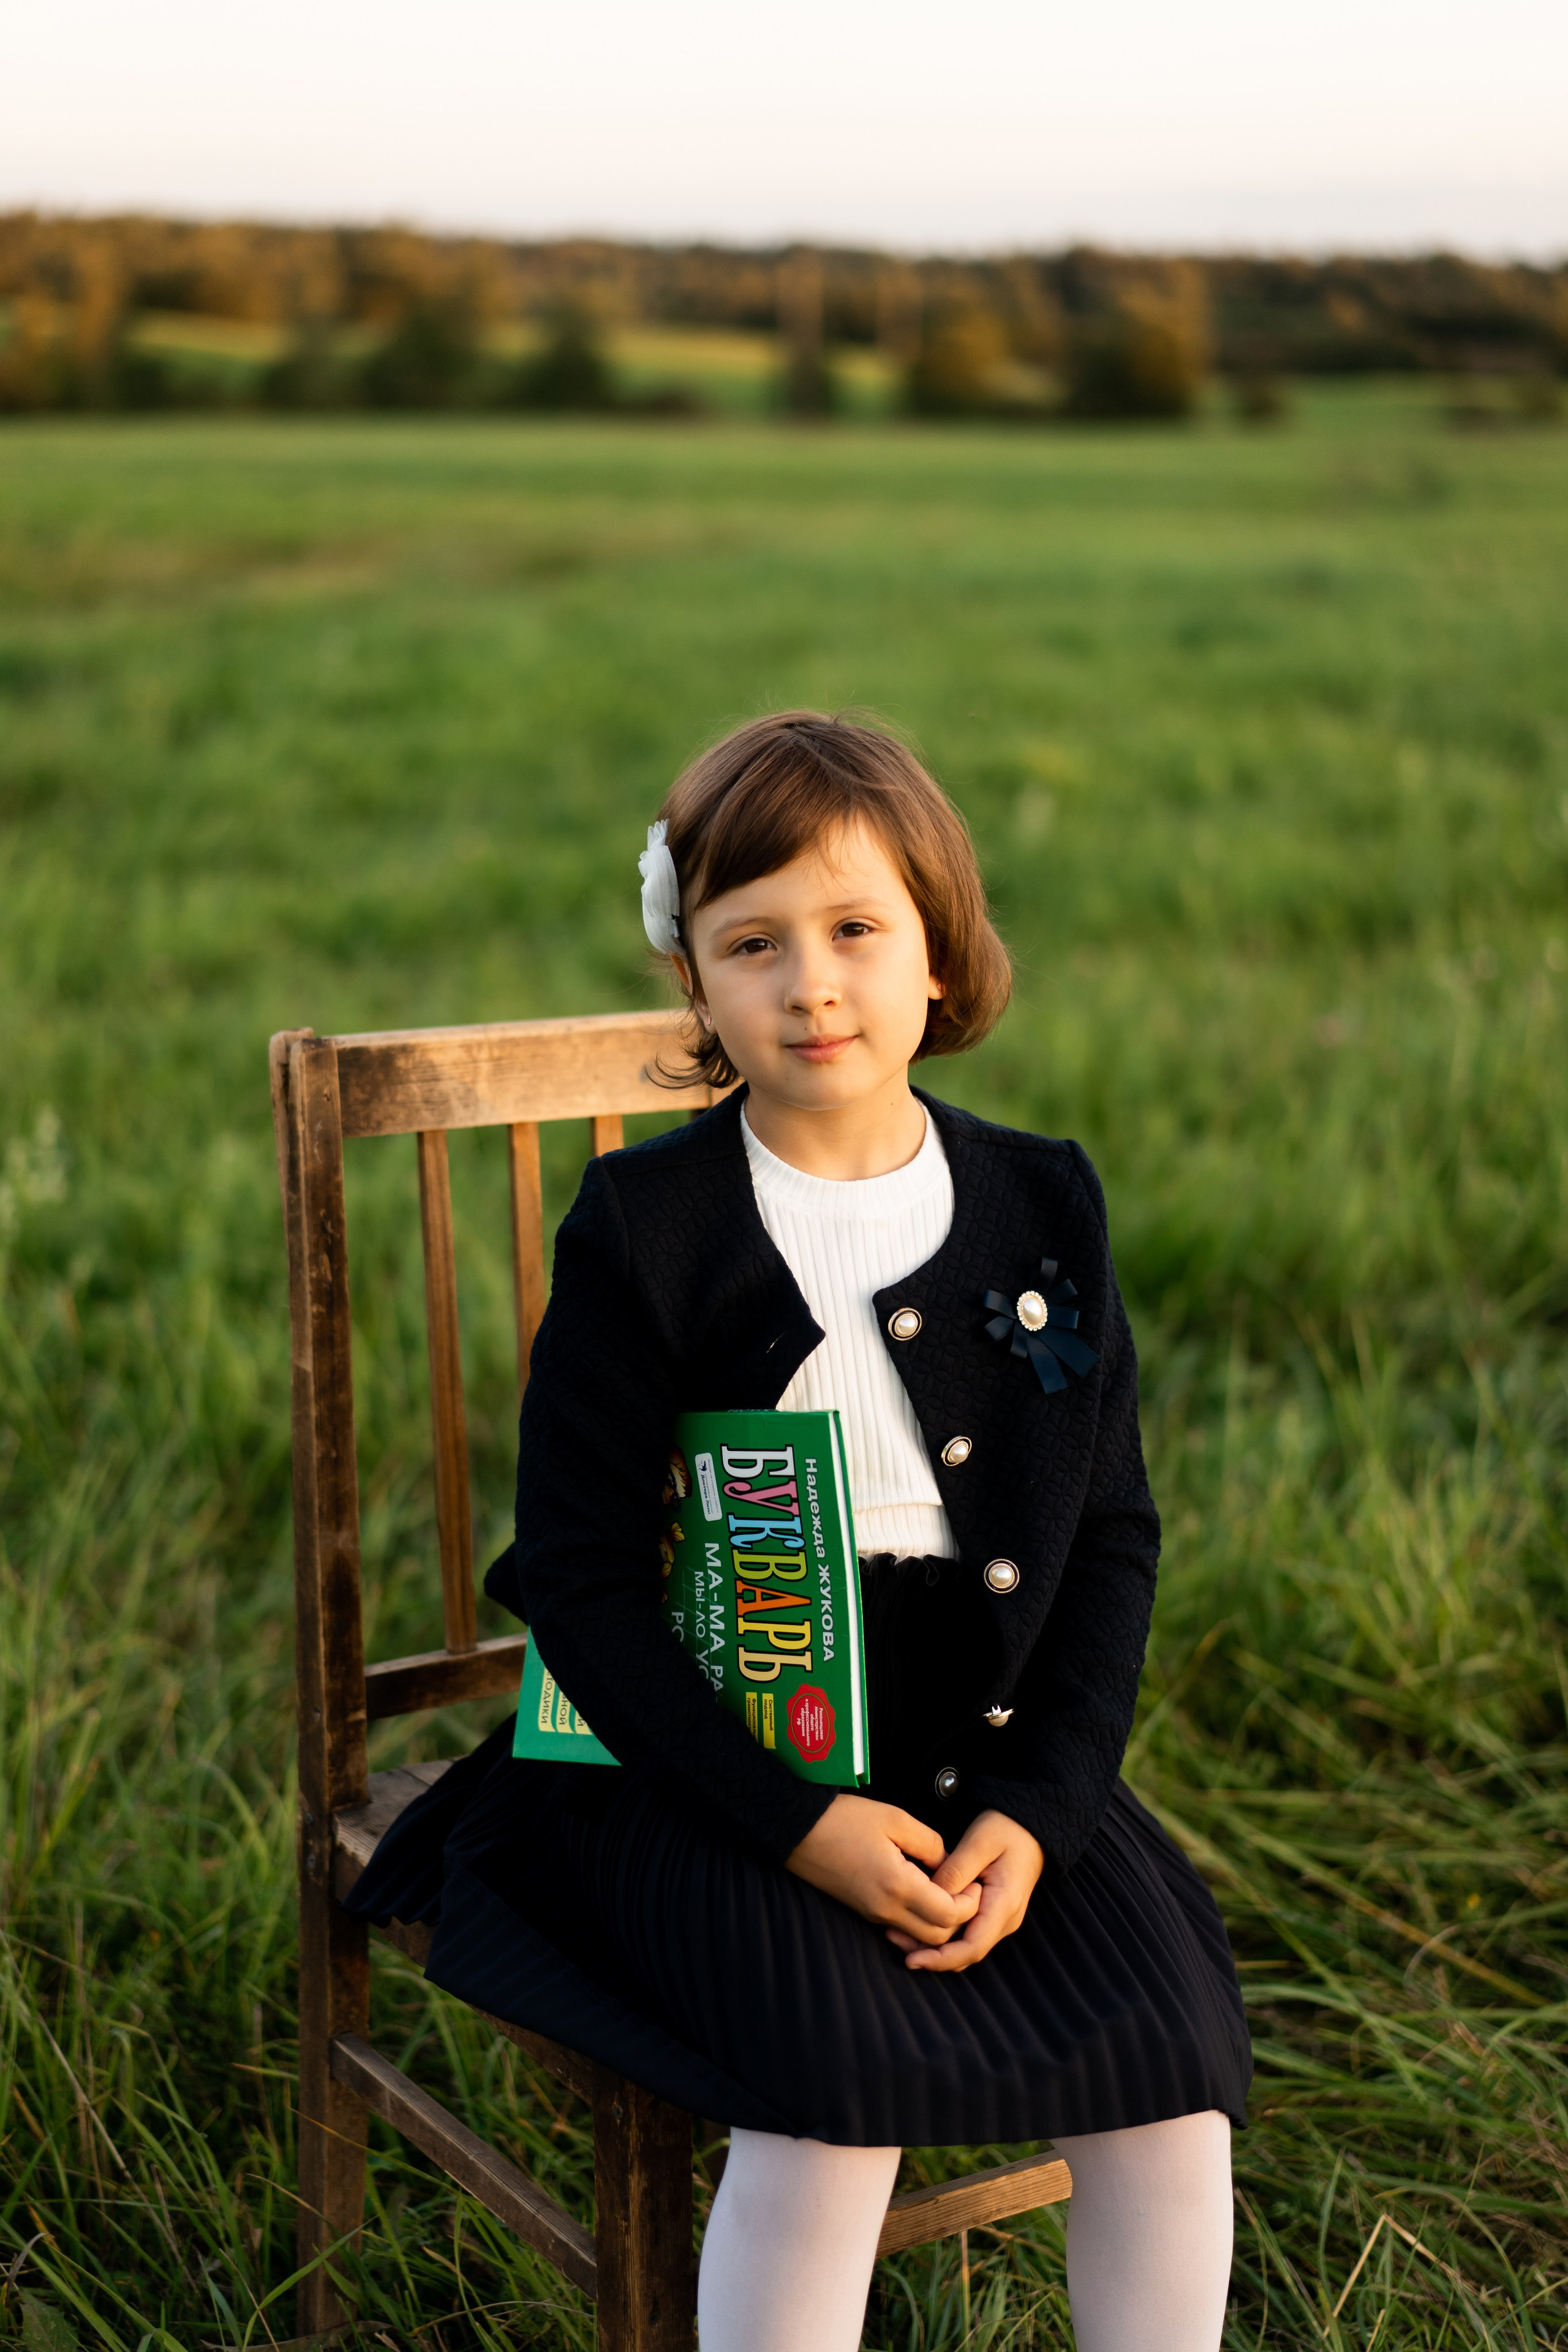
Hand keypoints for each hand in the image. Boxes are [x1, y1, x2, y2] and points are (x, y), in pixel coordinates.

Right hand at [786, 1795, 981, 1947]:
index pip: (949, 1915)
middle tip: (966, 1890)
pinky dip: (919, 1920)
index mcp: (897, 1885)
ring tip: (947, 1891)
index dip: (970, 1903)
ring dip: (939, 1923)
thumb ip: (930, 1843)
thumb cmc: (844, 1819)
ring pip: (919, 1938)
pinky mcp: (864, 1912)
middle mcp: (886, 1909)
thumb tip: (949, 1863)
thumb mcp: (895, 1818)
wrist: (797, 1831)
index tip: (976, 1882)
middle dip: (960, 1919)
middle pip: (937, 1937)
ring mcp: (873, 1915)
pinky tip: (923, 1893)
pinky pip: (901, 1928)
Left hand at [886, 1809, 1043, 1972]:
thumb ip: (955, 1871)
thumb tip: (931, 1897)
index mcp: (1004, 1904)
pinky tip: (918, 1921)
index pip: (972, 1947)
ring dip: (934, 1947)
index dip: (941, 1958)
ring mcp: (999, 1919)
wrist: (1027, 1826)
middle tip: (894, 1939)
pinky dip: (942, 1935)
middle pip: (965, 1953)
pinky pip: (966, 1934)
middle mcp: (1004, 1920)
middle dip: (931, 1955)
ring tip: (898, 1934)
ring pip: (964, 1947)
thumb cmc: (1005, 1829)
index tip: (912, 1959)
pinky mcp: (990, 1913)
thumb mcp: (979, 1842)